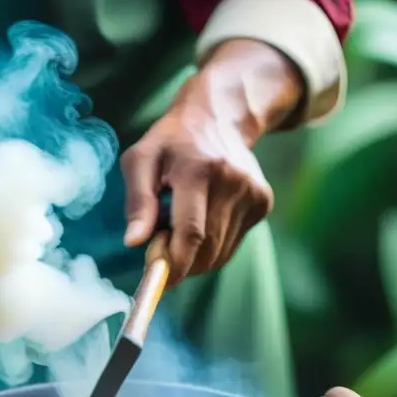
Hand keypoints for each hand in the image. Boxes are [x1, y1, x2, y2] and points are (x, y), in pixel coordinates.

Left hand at [121, 40, 302, 286]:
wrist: (219, 117)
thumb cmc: (170, 141)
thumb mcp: (141, 160)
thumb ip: (137, 202)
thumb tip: (133, 242)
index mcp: (198, 170)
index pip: (190, 232)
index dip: (175, 263)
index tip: (158, 279)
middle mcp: (232, 181)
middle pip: (206, 248)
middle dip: (180, 262)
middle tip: (160, 248)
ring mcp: (252, 192)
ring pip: (220, 252)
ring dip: (195, 255)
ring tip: (180, 225)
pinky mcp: (263, 202)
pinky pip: (232, 244)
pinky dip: (212, 245)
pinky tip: (202, 219)